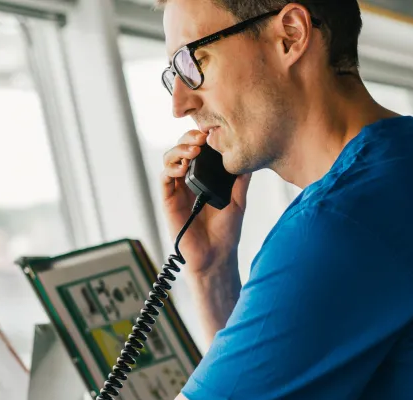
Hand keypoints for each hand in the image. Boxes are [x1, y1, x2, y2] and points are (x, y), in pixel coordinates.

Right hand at [160, 130, 251, 274]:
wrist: (216, 255)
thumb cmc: (226, 231)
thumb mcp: (238, 199)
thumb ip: (240, 179)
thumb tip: (249, 156)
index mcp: (204, 176)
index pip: (198, 149)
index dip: (200, 136)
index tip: (212, 131)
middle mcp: (188, 180)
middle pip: (181, 149)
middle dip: (188, 139)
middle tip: (201, 138)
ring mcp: (177, 190)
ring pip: (169, 159)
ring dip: (178, 150)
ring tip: (193, 151)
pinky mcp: (168, 201)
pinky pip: (164, 179)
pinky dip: (170, 169)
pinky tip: (182, 168)